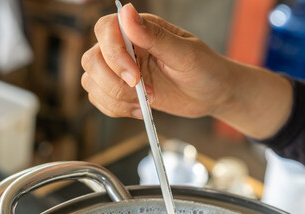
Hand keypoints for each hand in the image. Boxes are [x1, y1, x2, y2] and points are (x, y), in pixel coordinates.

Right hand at [81, 3, 292, 139]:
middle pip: (92, 59)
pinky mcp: (124, 90)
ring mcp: (123, 71)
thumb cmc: (206, 70)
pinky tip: (139, 110)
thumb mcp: (185, 54)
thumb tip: (127, 12)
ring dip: (115, 98)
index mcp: (141, 30)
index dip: (113, 54)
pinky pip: (100, 99)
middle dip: (113, 82)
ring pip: (92, 81)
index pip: (106, 30)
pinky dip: (115, 109)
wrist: (212, 95)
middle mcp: (127, 48)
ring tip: (146, 102)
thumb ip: (155, 36)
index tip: (135, 76)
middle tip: (143, 92)